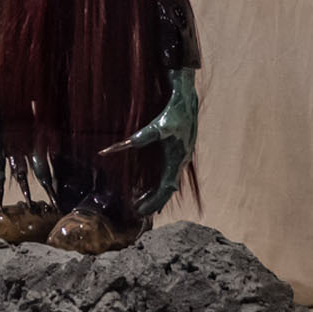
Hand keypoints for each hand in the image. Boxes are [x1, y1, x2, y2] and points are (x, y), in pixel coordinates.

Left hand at [99, 69, 197, 218]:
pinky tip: (148, 186)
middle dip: (153, 202)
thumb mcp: (159, 125)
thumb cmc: (174, 112)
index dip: (153, 201)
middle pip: (166, 190)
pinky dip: (157, 183)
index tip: (140, 210)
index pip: (165, 189)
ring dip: (155, 194)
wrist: (186, 99)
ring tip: (141, 203)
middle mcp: (180, 162)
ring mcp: (179, 158)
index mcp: (177, 160)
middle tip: (137, 212)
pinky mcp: (176, 152)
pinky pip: (167, 174)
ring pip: (167, 183)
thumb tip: (126, 144)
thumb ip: (143, 136)